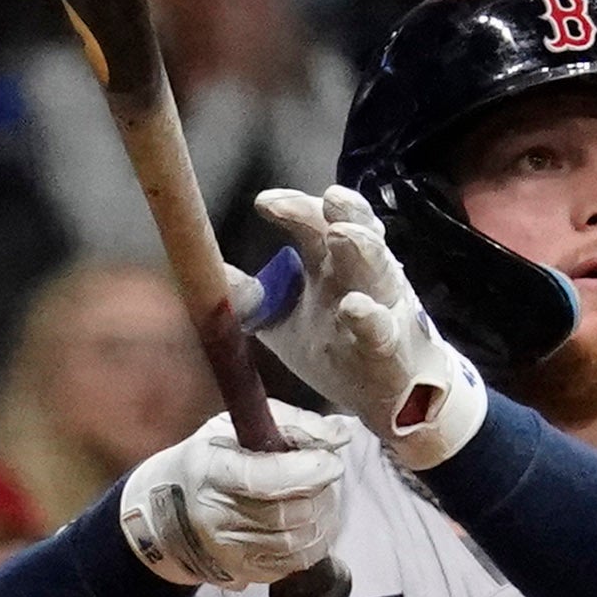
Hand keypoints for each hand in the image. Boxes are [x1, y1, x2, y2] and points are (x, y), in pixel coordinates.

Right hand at [117, 404, 354, 589]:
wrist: (165, 514)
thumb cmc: (209, 461)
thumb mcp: (237, 427)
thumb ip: (293, 424)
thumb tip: (340, 434)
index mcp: (210, 472)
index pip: (268, 479)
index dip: (309, 471)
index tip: (330, 461)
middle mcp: (214, 517)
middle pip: (288, 513)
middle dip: (319, 493)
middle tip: (323, 477)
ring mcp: (227, 551)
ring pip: (297, 541)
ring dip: (321, 518)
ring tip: (318, 498)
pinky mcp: (242, 573)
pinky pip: (294, 563)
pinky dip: (313, 542)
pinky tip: (309, 523)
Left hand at [249, 185, 486, 467]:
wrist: (390, 396)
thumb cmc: (338, 347)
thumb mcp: (285, 323)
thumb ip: (252, 299)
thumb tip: (206, 272)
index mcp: (334, 265)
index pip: (318, 224)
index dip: (296, 209)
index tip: (265, 203)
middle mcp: (362, 277)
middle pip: (355, 234)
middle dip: (341, 214)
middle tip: (325, 200)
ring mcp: (382, 309)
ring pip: (378, 270)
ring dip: (363, 248)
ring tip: (342, 233)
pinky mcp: (389, 348)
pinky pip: (381, 330)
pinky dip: (370, 318)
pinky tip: (355, 307)